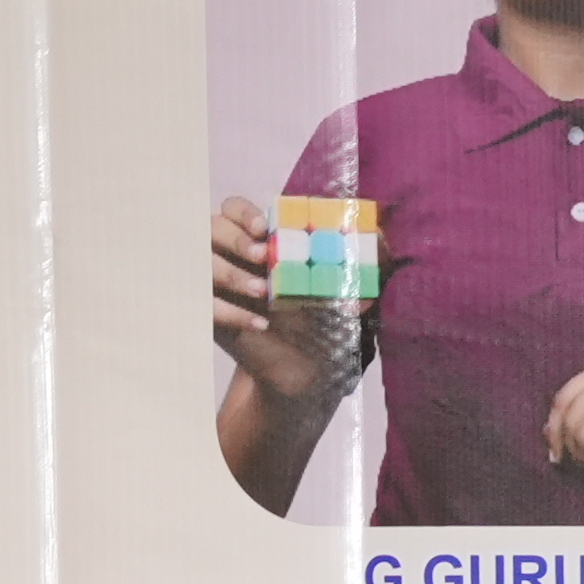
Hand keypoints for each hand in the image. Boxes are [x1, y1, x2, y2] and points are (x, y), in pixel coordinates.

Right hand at [206, 196, 352, 405]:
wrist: (307, 374)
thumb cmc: (322, 326)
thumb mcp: (341, 293)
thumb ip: (358, 265)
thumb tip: (383, 238)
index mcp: (258, 243)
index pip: (233, 209)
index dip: (243, 212)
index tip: (262, 227)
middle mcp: (230, 257)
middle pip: (212, 226)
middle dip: (234, 238)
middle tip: (260, 256)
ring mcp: (215, 285)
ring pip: (200, 262)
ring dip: (230, 273)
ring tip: (261, 292)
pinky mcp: (209, 316)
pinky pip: (204, 305)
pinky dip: (229, 312)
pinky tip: (258, 324)